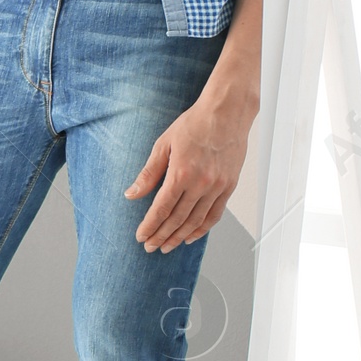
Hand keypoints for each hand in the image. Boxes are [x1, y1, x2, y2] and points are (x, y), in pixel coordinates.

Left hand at [124, 89, 254, 251]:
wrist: (226, 113)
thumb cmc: (194, 124)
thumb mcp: (164, 144)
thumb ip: (148, 173)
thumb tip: (132, 194)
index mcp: (181, 173)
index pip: (161, 209)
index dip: (150, 226)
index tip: (141, 236)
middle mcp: (200, 184)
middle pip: (177, 219)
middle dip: (161, 236)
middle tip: (150, 246)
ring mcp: (217, 187)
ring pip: (196, 221)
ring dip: (179, 237)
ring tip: (167, 246)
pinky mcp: (229, 186)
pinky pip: (215, 215)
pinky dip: (202, 229)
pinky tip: (191, 236)